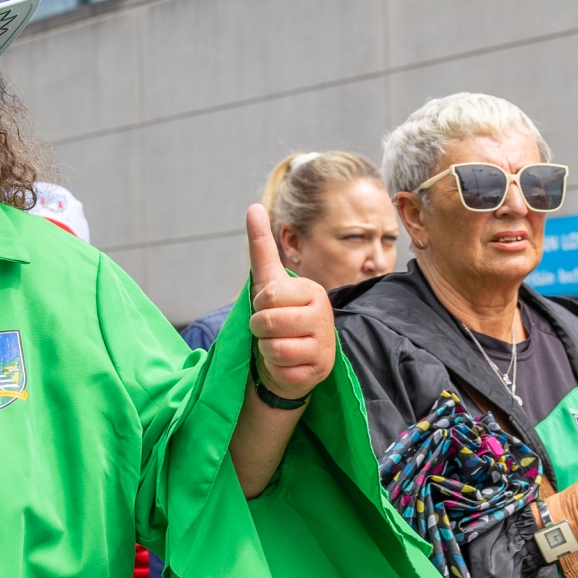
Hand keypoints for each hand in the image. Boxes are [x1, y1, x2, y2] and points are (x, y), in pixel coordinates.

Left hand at [244, 204, 334, 401]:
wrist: (287, 360)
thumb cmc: (276, 317)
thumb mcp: (266, 282)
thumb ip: (262, 246)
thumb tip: (253, 207)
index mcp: (313, 290)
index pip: (268, 295)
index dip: (259, 305)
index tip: (269, 308)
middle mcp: (324, 315)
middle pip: (268, 321)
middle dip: (258, 328)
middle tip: (270, 330)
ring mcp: (325, 344)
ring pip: (274, 346)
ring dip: (266, 349)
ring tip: (278, 345)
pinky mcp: (319, 370)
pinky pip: (282, 369)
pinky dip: (276, 368)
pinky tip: (287, 363)